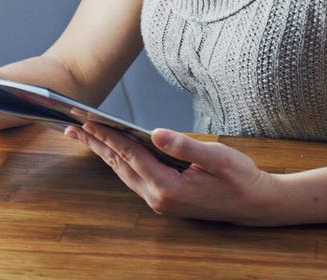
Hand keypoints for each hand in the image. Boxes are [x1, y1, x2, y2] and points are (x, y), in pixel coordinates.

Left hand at [65, 123, 276, 224]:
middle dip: (95, 144)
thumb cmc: (240, 179)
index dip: (108, 136)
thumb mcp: (217, 157)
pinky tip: (111, 150)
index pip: (130, 155)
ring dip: (103, 152)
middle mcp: (158, 197)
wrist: (255, 205)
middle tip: (71, 127)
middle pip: (119, 165)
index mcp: (168, 187)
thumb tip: (156, 133)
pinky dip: (119, 160)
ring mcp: (160, 201)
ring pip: (123, 172)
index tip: (87, 120)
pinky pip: (133, 176)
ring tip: (83, 136)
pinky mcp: (164, 199)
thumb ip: (185, 146)